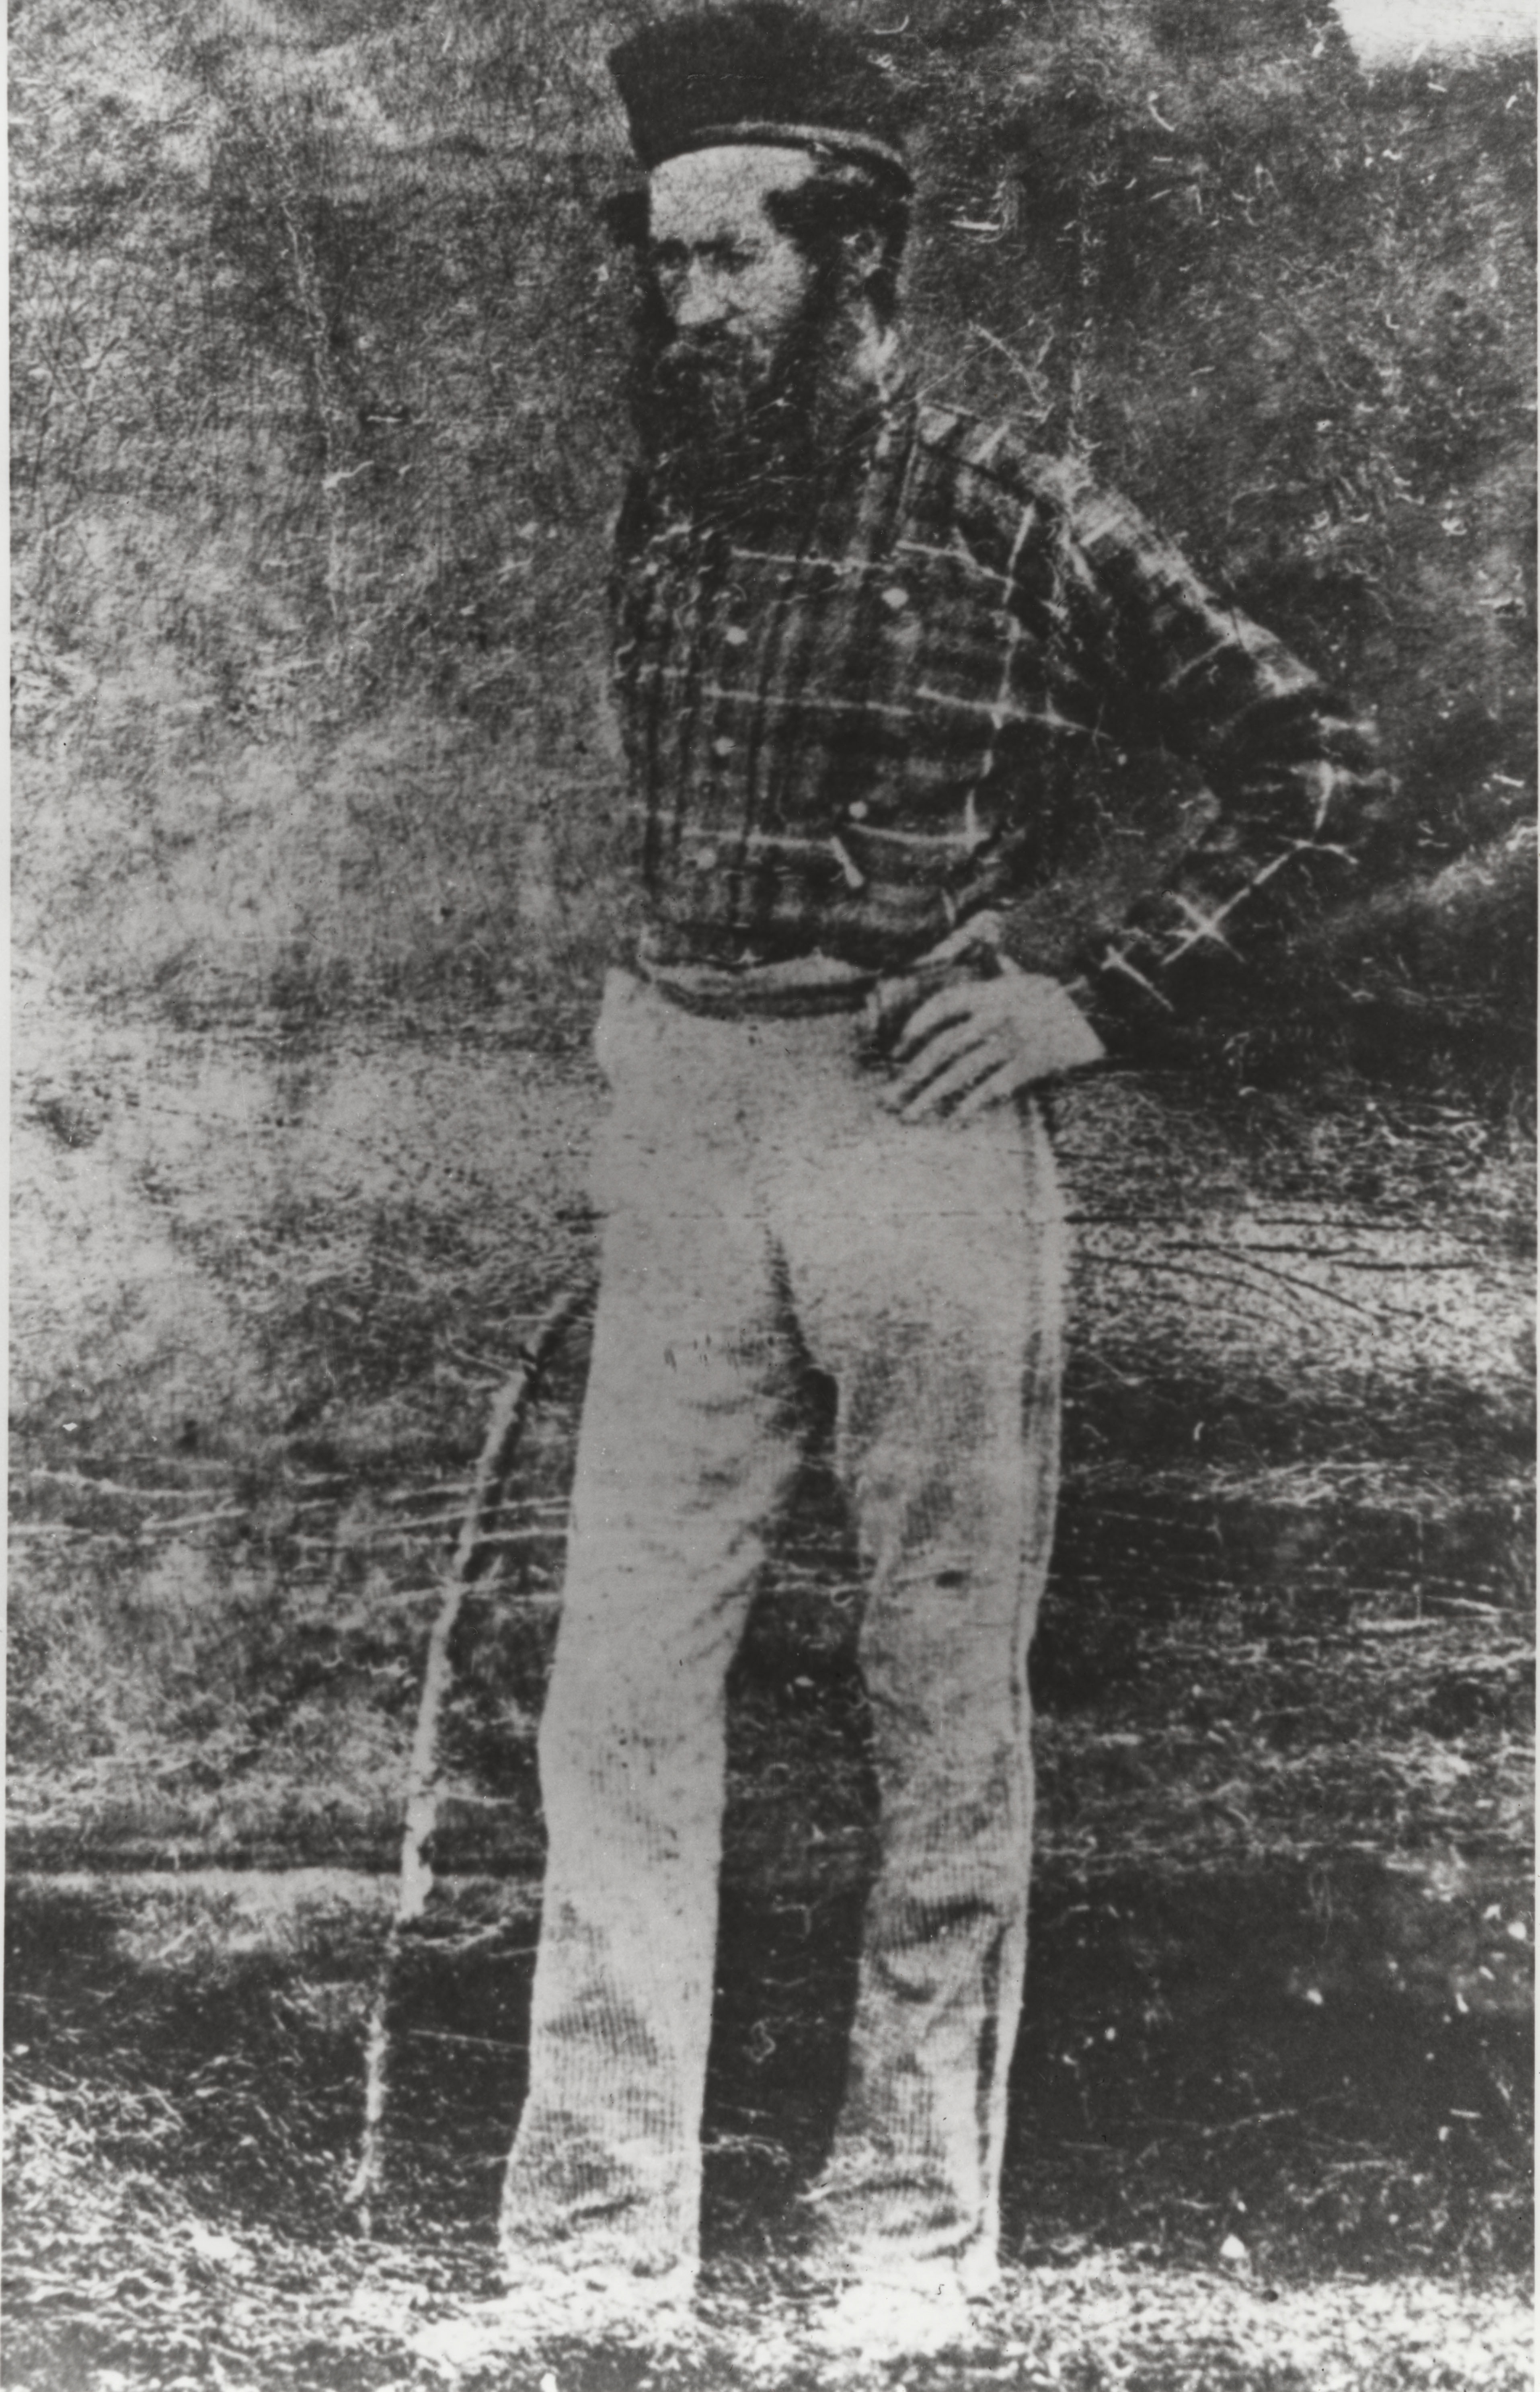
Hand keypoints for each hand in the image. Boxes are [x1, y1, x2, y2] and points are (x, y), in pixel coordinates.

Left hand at [877, 961, 1103, 1122]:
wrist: (1112, 1004)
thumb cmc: (1070, 993)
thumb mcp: (1031, 977)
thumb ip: (1003, 977)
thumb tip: (988, 966)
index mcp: (993, 989)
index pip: (941, 1005)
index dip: (915, 1026)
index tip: (899, 1049)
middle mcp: (996, 1013)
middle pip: (943, 1045)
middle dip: (913, 1074)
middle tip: (891, 1097)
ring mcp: (1013, 1039)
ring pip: (961, 1070)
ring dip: (931, 1095)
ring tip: (911, 1113)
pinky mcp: (1032, 1062)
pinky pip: (993, 1087)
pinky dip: (971, 1104)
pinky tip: (954, 1120)